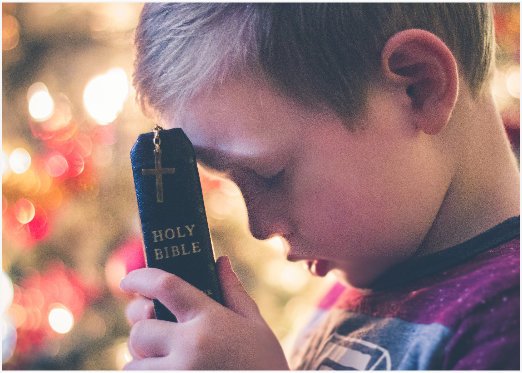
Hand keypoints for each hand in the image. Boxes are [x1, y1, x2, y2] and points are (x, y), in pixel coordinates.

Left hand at [120, 256, 288, 369]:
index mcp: (211, 320)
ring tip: (163, 361)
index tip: (128, 281)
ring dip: (141, 361)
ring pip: (133, 364)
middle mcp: (190, 347)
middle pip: (140, 329)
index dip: (141, 278)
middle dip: (142, 329)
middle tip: (153, 332)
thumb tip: (220, 261)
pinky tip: (167, 371)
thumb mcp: (256, 326)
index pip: (166, 285)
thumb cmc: (265, 366)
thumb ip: (234, 292)